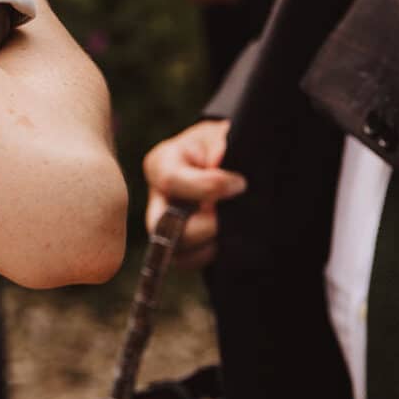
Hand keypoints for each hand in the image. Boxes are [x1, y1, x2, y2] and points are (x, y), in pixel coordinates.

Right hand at [141, 119, 245, 269]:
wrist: (231, 160)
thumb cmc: (226, 144)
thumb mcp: (224, 136)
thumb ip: (222, 145)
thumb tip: (220, 163)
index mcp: (162, 163)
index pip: (171, 180)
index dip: (208, 186)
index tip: (240, 183)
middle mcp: (158, 196)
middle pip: (160, 226)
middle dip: (201, 227)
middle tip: (227, 218)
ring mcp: (166, 223)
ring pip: (174, 250)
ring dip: (207, 244)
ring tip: (230, 227)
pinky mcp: (180, 244)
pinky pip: (187, 261)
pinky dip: (209, 256)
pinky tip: (227, 239)